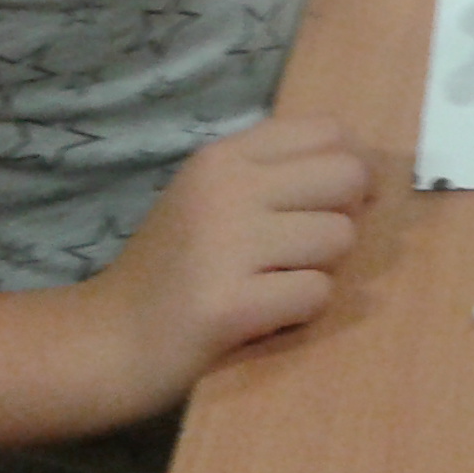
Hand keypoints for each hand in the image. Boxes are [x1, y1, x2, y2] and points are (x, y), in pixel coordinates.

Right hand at [86, 115, 369, 410]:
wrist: (104, 341)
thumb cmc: (172, 268)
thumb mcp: (212, 196)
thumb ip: (277, 173)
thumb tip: (370, 173)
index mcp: (222, 156)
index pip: (328, 131)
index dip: (348, 167)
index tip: (329, 202)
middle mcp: (226, 189)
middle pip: (348, 177)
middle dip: (344, 217)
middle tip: (303, 250)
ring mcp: (226, 245)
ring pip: (340, 237)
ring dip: (320, 269)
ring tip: (272, 282)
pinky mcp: (229, 304)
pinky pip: (316, 294)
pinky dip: (299, 311)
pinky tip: (260, 314)